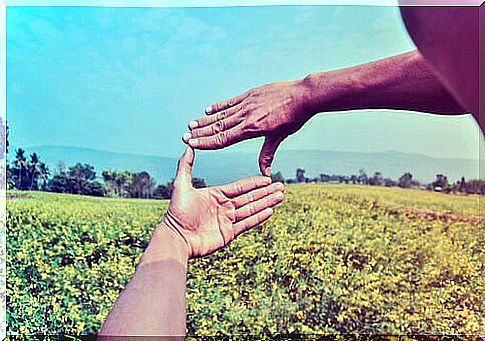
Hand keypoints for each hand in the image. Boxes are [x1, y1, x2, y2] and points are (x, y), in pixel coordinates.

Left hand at [162, 147, 284, 257]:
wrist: (175, 238)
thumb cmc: (177, 212)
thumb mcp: (181, 185)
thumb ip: (186, 165)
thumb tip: (188, 146)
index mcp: (216, 195)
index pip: (240, 187)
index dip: (254, 183)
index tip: (268, 178)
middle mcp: (224, 207)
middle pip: (249, 197)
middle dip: (265, 192)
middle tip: (281, 186)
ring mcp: (227, 221)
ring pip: (251, 209)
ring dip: (266, 202)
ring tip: (280, 196)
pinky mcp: (228, 234)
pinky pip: (247, 223)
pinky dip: (259, 217)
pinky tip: (270, 210)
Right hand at [183, 80, 312, 175]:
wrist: (303, 95)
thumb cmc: (293, 118)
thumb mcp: (280, 137)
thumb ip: (267, 154)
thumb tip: (264, 174)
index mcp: (252, 129)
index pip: (224, 138)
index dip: (206, 143)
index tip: (192, 144)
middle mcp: (245, 116)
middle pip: (218, 127)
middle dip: (200, 133)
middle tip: (185, 136)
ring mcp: (247, 103)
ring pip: (221, 115)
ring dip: (205, 120)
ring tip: (191, 124)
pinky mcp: (250, 94)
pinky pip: (230, 102)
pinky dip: (218, 107)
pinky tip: (207, 110)